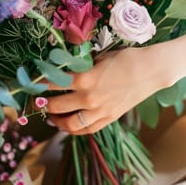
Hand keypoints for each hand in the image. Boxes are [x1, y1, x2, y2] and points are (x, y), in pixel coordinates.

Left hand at [45, 45, 171, 134]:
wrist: (152, 70)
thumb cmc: (127, 58)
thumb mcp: (100, 56)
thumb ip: (82, 66)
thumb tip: (66, 68)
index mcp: (85, 78)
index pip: (53, 83)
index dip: (40, 83)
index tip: (33, 82)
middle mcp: (89, 98)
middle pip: (57, 105)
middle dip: (43, 103)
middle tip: (36, 100)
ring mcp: (100, 111)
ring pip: (69, 124)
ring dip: (56, 121)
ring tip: (49, 117)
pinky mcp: (109, 118)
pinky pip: (87, 129)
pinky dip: (74, 129)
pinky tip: (68, 125)